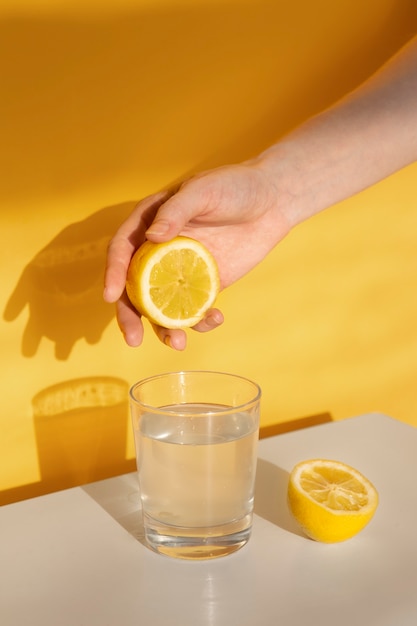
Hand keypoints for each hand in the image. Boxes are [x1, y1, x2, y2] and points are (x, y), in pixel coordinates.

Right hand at [104, 162, 291, 348]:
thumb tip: (152, 237)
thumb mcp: (202, 190)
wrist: (272, 201)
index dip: (114, 273)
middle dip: (130, 316)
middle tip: (133, 339)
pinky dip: (201, 321)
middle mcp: (159, 250)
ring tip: (178, 344)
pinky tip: (215, 320)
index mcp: (149, 222)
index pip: (122, 250)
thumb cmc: (234, 186)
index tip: (111, 296)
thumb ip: (176, 212)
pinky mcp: (205, 284)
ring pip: (163, 305)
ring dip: (165, 328)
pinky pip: (195, 309)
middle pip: (135, 287)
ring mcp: (182, 270)